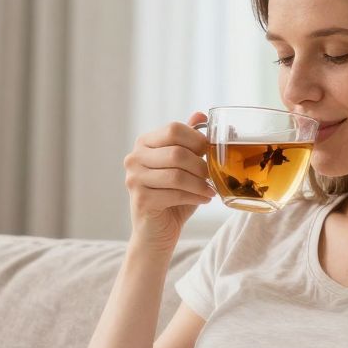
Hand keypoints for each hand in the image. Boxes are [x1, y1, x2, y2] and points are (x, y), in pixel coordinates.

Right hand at [124, 113, 215, 252]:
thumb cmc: (173, 196)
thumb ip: (190, 141)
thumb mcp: (185, 166)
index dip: (197, 139)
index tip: (210, 152)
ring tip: (210, 190)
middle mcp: (134, 158)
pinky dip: (195, 197)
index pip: (173, 129)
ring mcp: (134, 179)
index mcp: (144, 143)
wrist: (156, 233)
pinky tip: (203, 200)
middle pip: (176, 152)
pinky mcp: (140, 200)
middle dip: (201, 165)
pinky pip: (175, 194)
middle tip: (213, 175)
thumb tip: (201, 115)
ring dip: (200, 183)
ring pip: (177, 175)